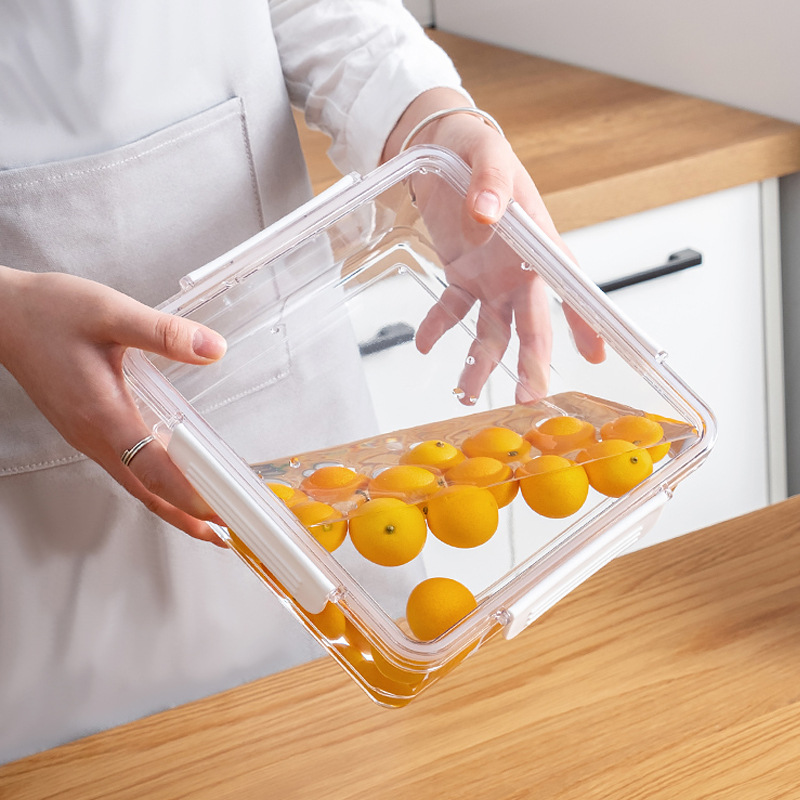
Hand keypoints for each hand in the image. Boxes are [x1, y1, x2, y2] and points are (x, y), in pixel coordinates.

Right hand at [0, 266, 227, 544]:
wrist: (2, 314)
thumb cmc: (50, 312)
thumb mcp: (111, 312)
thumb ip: (164, 333)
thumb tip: (213, 348)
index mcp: (103, 415)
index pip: (153, 470)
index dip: (189, 496)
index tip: (220, 513)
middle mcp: (94, 436)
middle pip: (146, 491)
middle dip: (186, 517)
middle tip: (225, 535)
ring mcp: (87, 436)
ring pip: (135, 484)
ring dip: (171, 505)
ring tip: (207, 519)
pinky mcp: (85, 428)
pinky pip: (125, 467)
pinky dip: (154, 483)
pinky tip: (172, 480)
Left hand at [383, 89, 604, 403]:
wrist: (440, 145)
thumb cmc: (476, 147)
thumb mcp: (487, 153)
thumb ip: (490, 180)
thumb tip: (486, 213)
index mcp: (537, 244)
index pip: (569, 288)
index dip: (584, 322)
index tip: (598, 356)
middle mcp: (518, 270)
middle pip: (530, 324)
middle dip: (531, 362)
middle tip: (528, 397)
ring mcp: (490, 278)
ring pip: (491, 330)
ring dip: (481, 361)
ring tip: (467, 393)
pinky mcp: (461, 276)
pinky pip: (451, 311)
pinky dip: (437, 328)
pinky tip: (424, 343)